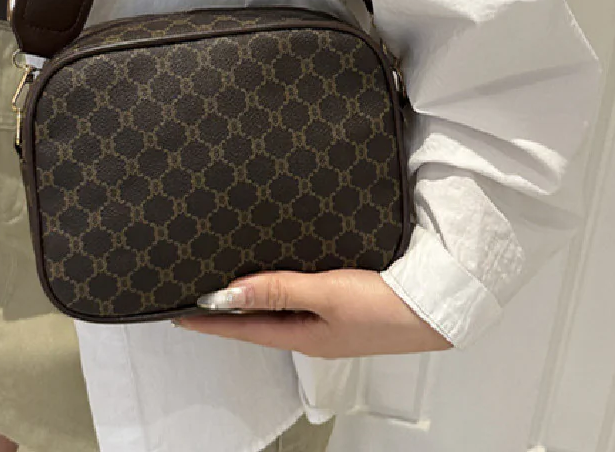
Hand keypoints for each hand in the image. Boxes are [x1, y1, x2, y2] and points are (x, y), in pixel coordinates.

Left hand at [172, 268, 453, 356]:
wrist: (437, 308)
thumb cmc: (384, 306)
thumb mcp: (325, 294)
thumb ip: (277, 289)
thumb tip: (226, 292)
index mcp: (301, 335)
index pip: (242, 328)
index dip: (209, 320)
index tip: (177, 313)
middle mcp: (310, 332)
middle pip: (257, 321)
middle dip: (227, 310)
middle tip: (196, 294)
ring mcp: (328, 323)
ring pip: (278, 309)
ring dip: (253, 299)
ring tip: (228, 284)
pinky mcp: (345, 308)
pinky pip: (300, 300)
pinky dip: (280, 290)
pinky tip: (278, 278)